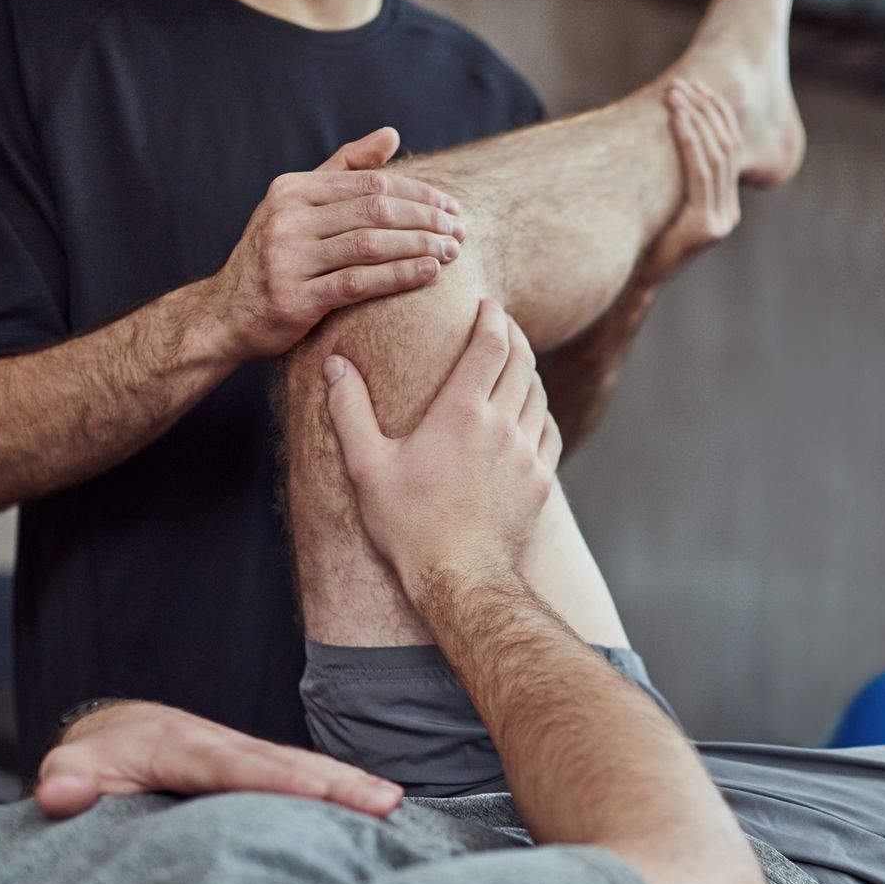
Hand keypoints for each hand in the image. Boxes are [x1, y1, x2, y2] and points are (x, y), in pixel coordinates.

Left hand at [34, 699, 403, 819]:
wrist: (116, 733)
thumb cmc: (94, 761)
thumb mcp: (70, 768)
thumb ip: (66, 780)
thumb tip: (58, 794)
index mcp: (180, 746)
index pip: (231, 766)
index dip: (273, 780)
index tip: (315, 794)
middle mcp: (221, 744)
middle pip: (284, 763)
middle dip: (335, 780)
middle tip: (383, 801)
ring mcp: (243, 753)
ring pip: (301, 766)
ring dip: (347, 782)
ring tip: (392, 804)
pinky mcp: (257, 767)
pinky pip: (301, 774)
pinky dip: (339, 787)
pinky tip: (375, 806)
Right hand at [210, 127, 467, 359]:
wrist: (225, 314)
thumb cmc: (275, 257)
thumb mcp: (299, 205)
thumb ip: (345, 169)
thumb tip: (392, 134)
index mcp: (292, 189)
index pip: (371, 183)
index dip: (419, 195)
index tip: (452, 208)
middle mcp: (287, 218)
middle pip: (375, 210)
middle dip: (425, 219)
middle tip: (459, 232)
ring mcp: (288, 257)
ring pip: (370, 244)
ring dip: (419, 246)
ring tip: (452, 252)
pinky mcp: (295, 298)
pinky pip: (359, 283)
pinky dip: (399, 276)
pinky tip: (429, 273)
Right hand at [322, 298, 561, 592]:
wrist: (461, 578)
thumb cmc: (409, 526)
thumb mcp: (367, 467)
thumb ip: (349, 411)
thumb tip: (335, 365)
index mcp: (461, 413)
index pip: (490, 346)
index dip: (493, 318)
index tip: (488, 305)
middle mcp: (502, 425)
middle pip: (522, 362)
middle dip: (514, 335)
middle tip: (503, 322)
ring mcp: (527, 453)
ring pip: (539, 395)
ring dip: (528, 372)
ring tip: (515, 363)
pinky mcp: (541, 480)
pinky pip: (549, 431)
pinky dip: (541, 411)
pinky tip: (530, 413)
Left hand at [642, 79, 742, 280]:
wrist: (637, 281)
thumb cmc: (643, 238)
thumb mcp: (666, 203)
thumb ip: (677, 179)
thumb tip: (668, 133)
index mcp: (724, 205)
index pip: (730, 149)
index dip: (717, 115)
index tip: (697, 88)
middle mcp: (728, 212)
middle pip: (726, 148)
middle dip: (706, 111)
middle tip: (684, 84)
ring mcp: (720, 220)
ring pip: (716, 157)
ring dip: (696, 119)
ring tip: (676, 94)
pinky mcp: (705, 227)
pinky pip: (700, 174)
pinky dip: (689, 141)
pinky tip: (678, 119)